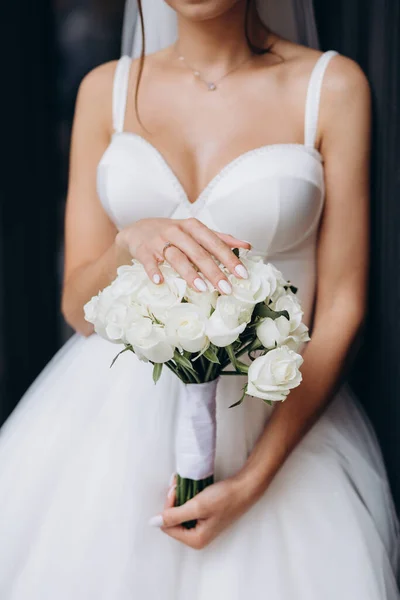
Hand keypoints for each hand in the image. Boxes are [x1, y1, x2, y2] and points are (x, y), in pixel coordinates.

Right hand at [115, 217, 250, 294]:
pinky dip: (154, 271)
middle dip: (214, 271)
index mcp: (192, 227)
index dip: (229, 258)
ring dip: (189, 273)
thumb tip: (246, 246)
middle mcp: (177, 232)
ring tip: (202, 288)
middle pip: (198, 252)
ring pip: (176, 257)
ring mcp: (159, 241)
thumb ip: (220, 238)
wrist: (137, 230)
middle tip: (226, 288)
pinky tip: (160, 282)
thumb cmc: (172, 233)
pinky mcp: (144, 251)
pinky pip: (149, 262)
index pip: (215, 242)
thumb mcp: (195, 232)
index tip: (242, 274)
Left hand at [151, 476, 253, 549]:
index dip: (168, 507)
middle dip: (172, 500)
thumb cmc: (224, 498)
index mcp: (195, 540)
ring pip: (179, 512)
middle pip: (172, 520)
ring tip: (180, 483)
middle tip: (176, 484)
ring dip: (178, 497)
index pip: (167, 526)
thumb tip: (152, 522)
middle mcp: (197, 537)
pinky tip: (188, 487)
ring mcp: (201, 527)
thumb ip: (174, 515)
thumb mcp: (197, 506)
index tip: (175, 490)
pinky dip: (186, 497)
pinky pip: (188, 509)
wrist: (245, 487)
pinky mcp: (205, 517)